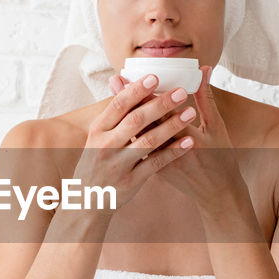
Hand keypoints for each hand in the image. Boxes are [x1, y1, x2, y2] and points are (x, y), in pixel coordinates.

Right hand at [72, 74, 196, 208]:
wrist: (87, 200)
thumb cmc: (96, 162)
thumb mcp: (96, 137)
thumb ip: (112, 113)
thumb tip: (119, 80)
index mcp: (97, 130)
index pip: (118, 105)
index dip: (137, 90)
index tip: (155, 77)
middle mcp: (106, 146)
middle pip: (136, 120)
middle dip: (160, 104)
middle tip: (180, 91)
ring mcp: (118, 164)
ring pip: (148, 141)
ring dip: (171, 125)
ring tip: (190, 113)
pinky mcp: (131, 181)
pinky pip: (156, 163)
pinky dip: (173, 151)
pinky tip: (189, 142)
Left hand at [111, 66, 244, 214]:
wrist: (218, 194)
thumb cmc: (222, 159)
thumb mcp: (217, 127)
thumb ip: (206, 98)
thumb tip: (204, 70)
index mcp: (189, 140)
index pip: (163, 113)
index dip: (147, 94)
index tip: (134, 76)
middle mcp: (171, 153)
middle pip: (144, 123)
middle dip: (129, 100)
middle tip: (116, 80)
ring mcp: (161, 164)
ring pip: (137, 137)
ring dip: (124, 116)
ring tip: (114, 97)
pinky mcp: (155, 171)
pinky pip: (138, 150)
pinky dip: (130, 134)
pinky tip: (119, 121)